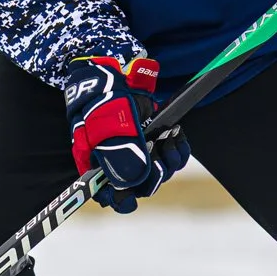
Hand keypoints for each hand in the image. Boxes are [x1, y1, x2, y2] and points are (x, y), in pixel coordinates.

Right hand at [63, 55, 189, 213]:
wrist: (113, 74)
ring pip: (160, 172)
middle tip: (156, 158)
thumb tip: (130, 183)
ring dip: (168, 160)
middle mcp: (120, 163)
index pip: (109, 196)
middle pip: (141, 187)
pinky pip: (173, 155)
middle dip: (152, 175)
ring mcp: (139, 152)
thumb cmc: (101, 101)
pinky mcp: (155, 139)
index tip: (130, 201)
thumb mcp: (106, 126)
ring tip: (167, 139)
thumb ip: (118, 154)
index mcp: (98, 165)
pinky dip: (178, 148)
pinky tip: (176, 134)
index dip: (120, 201)